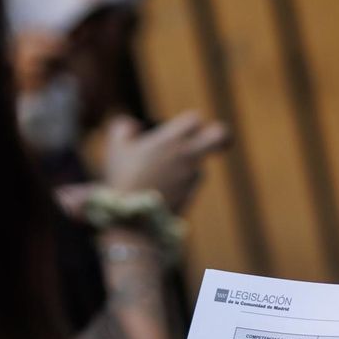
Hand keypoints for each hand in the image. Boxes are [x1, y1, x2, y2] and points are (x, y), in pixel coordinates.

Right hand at [103, 111, 230, 211]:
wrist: (133, 218)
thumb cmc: (123, 178)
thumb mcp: (116, 148)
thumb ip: (123, 128)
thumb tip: (133, 125)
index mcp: (172, 139)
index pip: (194, 120)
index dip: (188, 123)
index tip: (181, 130)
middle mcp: (188, 156)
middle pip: (221, 136)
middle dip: (223, 138)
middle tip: (218, 143)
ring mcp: (192, 178)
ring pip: (200, 167)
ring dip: (187, 168)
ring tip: (161, 176)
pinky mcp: (191, 197)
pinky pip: (190, 187)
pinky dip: (180, 187)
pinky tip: (161, 192)